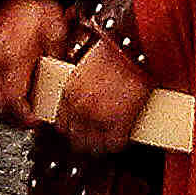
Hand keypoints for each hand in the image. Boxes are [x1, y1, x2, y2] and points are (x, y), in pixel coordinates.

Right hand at [0, 0, 71, 130]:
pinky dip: (0, 101)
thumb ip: (57, 63)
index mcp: (12, 57)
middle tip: (33, 121)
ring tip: (25, 114)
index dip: (25, 117)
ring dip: (6, 113)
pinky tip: (15, 99)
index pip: (12, 101)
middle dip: (15, 120)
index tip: (37, 121)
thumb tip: (63, 87)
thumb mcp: (57, 35)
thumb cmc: (39, 11)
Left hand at [54, 35, 152, 155]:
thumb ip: (82, 87)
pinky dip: (118, 143)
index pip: (62, 125)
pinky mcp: (119, 122)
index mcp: (69, 93)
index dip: (72, 129)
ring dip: (100, 145)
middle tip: (95, 136)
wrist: (133, 47)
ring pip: (93, 146)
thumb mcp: (87, 66)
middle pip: (75, 139)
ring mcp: (98, 118)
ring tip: (108, 139)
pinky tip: (123, 136)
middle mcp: (79, 108)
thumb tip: (88, 98)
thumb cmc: (114, 50)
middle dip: (85, 140)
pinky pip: (115, 144)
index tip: (79, 128)